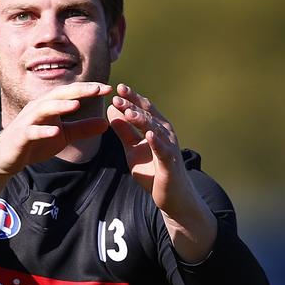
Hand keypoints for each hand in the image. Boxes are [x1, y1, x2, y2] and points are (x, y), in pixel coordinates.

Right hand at [0, 82, 111, 174]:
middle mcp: (38, 107)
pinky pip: (32, 131)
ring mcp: (28, 121)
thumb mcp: (64, 135)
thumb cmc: (36, 142)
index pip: (71, 93)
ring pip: (44, 108)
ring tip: (77, 105)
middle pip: (59, 94)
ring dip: (60, 106)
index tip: (109, 88)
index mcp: (50, 105)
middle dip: (78, 91)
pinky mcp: (20, 136)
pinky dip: (43, 130)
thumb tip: (106, 123)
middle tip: (98, 89)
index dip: (89, 89)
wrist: (7, 157)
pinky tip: (55, 131)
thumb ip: (83, 128)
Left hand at [106, 83, 198, 221]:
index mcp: (156, 128)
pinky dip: (157, 142)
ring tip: (129, 112)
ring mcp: (169, 147)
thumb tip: (111, 110)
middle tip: (117, 97)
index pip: (143, 109)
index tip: (118, 87)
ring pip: (155, 130)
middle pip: (148, 115)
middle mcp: (165, 133)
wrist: (173, 197)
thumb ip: (123, 131)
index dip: (132, 98)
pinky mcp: (170, 163)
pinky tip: (149, 135)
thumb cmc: (153, 170)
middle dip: (132, 106)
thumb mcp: (132, 149)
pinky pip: (163, 151)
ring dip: (142, 120)